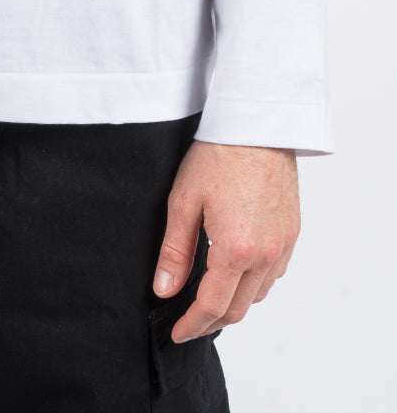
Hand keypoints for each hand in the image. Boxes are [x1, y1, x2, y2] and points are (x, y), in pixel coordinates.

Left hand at [152, 140, 299, 342]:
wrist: (257, 124)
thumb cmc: (218, 155)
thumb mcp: (183, 201)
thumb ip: (175, 251)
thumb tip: (164, 290)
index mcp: (237, 249)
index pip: (213, 306)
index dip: (192, 325)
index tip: (177, 332)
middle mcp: (266, 254)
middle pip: (238, 309)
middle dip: (211, 321)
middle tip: (188, 321)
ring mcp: (284, 244)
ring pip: (258, 294)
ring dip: (234, 303)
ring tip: (208, 298)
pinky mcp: (293, 232)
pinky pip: (274, 274)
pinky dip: (254, 283)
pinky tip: (236, 273)